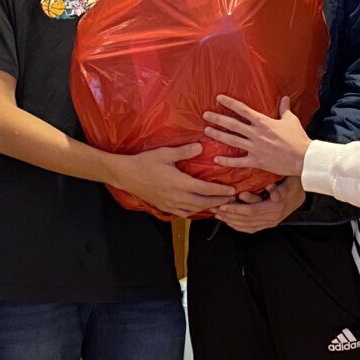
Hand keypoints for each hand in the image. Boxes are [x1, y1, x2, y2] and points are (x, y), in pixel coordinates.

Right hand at [108, 143, 237, 218]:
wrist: (126, 175)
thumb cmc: (145, 162)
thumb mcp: (165, 153)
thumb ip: (184, 151)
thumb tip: (201, 146)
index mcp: (179, 183)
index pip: (206, 189)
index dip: (220, 191)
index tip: (232, 190)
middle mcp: (177, 197)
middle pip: (204, 203)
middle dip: (219, 201)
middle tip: (232, 200)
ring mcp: (171, 204)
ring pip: (195, 210)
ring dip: (209, 208)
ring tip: (220, 205)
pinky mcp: (165, 207)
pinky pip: (184, 213)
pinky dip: (195, 211)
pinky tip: (200, 208)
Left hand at [202, 95, 309, 177]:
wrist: (303, 157)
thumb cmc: (298, 138)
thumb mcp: (291, 120)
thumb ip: (284, 109)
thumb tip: (284, 98)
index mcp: (263, 122)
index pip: (243, 109)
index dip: (229, 103)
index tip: (218, 98)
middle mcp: (256, 134)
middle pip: (233, 124)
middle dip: (218, 119)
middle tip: (205, 115)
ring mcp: (255, 148)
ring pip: (232, 140)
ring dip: (218, 135)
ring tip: (206, 131)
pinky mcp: (257, 161)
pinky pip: (239, 161)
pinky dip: (227, 161)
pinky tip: (216, 159)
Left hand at [214, 177, 305, 232]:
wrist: (301, 194)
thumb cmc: (293, 185)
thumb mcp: (289, 183)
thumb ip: (280, 188)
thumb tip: (272, 192)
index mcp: (274, 209)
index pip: (251, 212)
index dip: (236, 210)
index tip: (223, 206)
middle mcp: (271, 219)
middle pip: (245, 221)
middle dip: (228, 216)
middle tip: (214, 210)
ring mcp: (269, 223)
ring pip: (246, 226)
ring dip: (230, 222)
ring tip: (217, 215)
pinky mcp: (267, 224)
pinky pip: (251, 229)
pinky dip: (238, 227)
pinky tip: (229, 222)